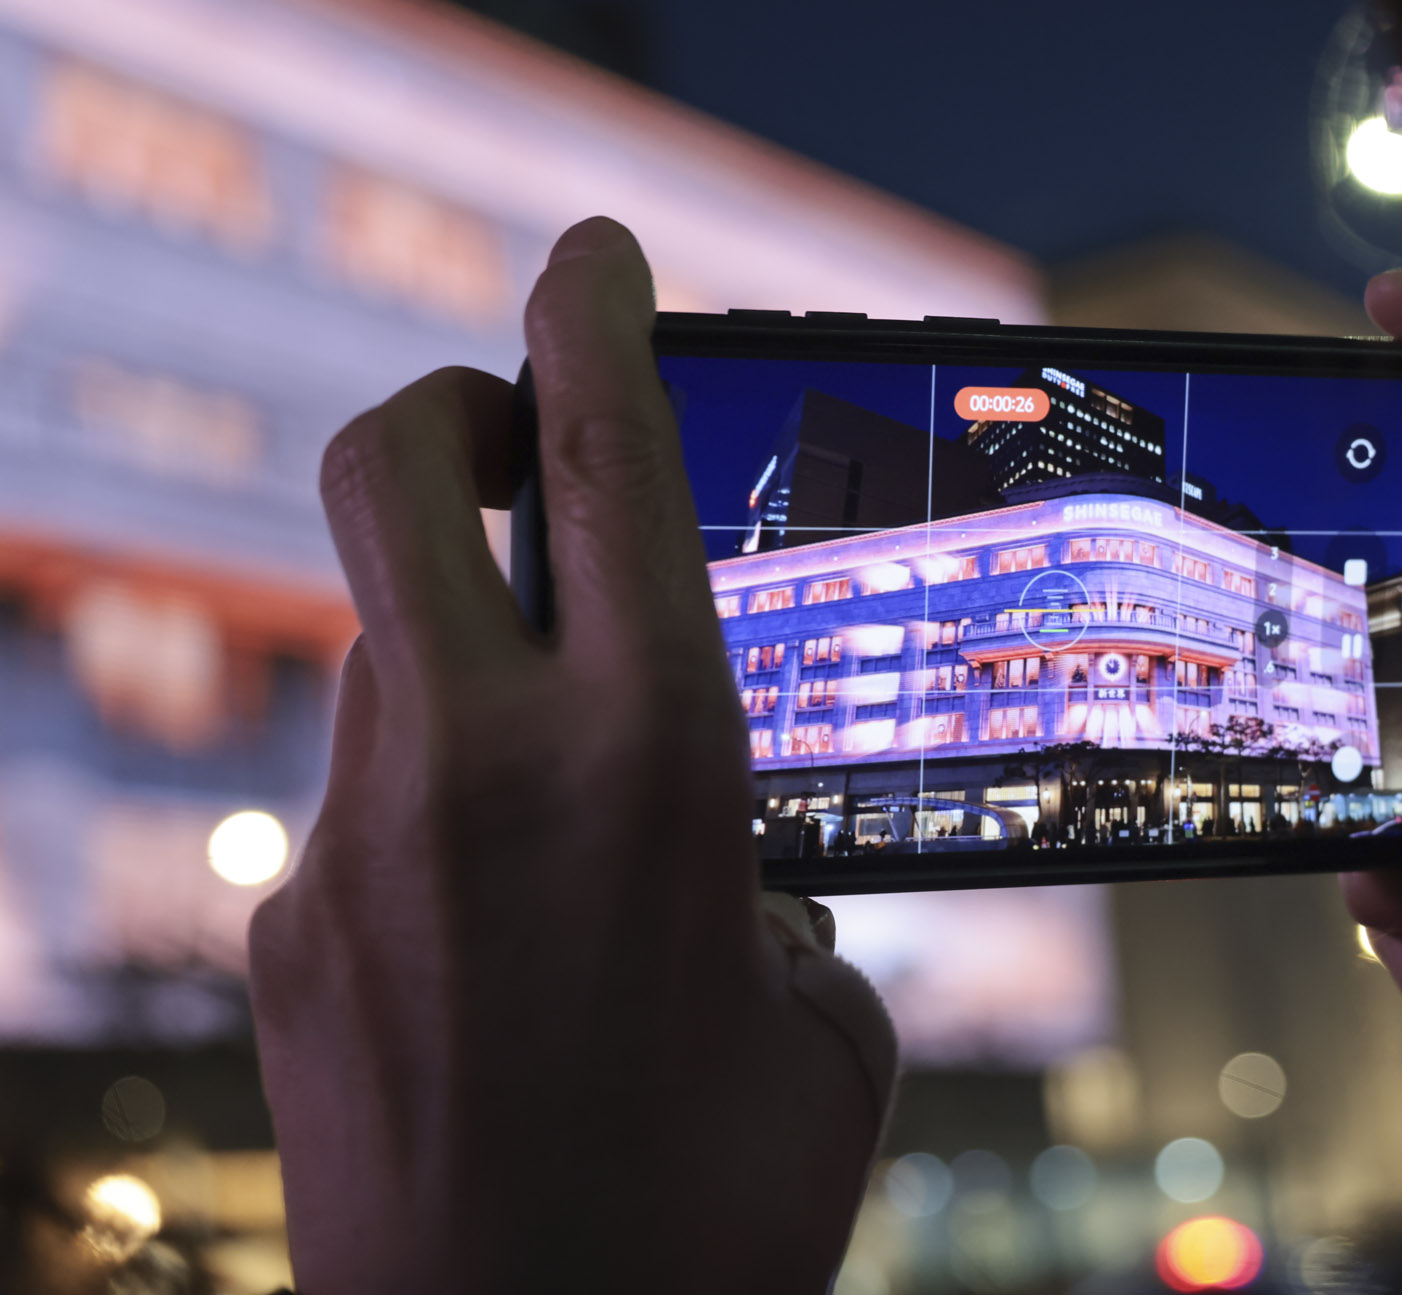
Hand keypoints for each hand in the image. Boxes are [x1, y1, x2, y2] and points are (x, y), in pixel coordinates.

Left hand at [248, 218, 894, 1293]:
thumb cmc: (710, 1218)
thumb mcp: (826, 1025)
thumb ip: (766, 888)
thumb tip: (716, 862)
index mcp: (656, 765)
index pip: (603, 452)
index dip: (588, 308)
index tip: (591, 251)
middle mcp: (480, 772)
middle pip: (391, 469)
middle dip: (452, 403)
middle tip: (524, 438)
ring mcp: (356, 848)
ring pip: (393, 655)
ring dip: (476, 655)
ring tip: (571, 794)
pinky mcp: (290, 936)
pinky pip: (370, 804)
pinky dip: (444, 811)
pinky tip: (507, 932)